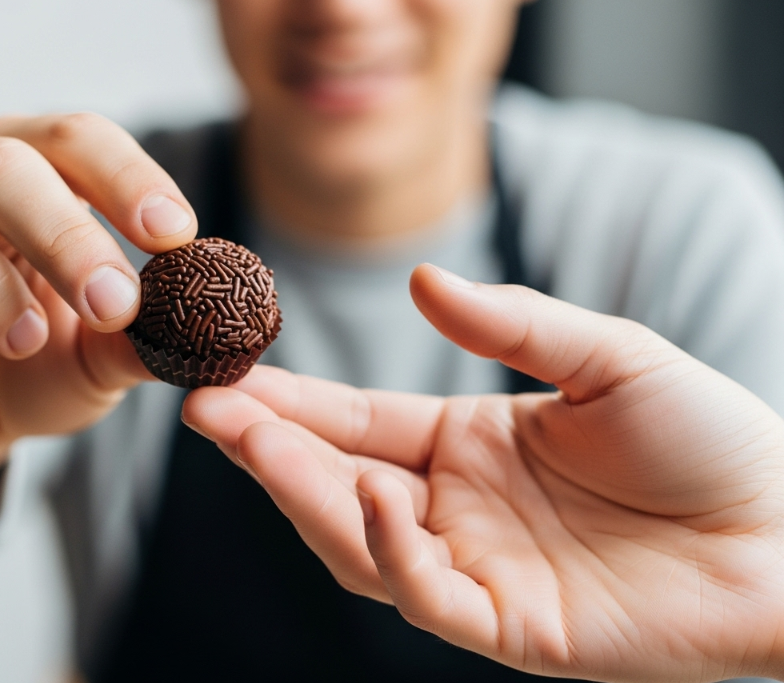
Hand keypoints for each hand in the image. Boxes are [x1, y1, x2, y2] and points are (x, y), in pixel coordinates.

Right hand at [0, 114, 195, 556]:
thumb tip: (206, 335)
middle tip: (112, 303)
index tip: (175, 236)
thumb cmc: (36, 367)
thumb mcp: (100, 357)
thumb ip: (142, 340)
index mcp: (28, 171)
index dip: (128, 178)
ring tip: (24, 340)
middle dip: (63, 234)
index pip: (75, 138)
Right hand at [183, 264, 783, 681]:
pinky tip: (369, 499)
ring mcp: (478, 571)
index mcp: (467, 446)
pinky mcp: (511, 629)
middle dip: (268, 447)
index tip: (228, 376)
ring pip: (361, 543)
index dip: (290, 403)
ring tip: (251, 439)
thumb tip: (419, 276)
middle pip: (337, 483)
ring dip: (303, 494)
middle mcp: (457, 510)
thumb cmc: (709, 438)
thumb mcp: (605, 356)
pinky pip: (429, 595)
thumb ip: (509, 323)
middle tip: (205, 406)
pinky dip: (392, 553)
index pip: (355, 423)